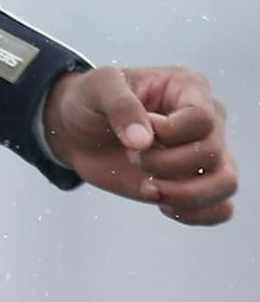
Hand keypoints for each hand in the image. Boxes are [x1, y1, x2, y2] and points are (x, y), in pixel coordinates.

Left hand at [42, 66, 235, 224]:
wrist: (76, 131)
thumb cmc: (91, 100)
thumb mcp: (96, 87)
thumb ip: (120, 106)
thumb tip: (143, 141)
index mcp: (189, 88)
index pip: (202, 119)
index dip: (169, 134)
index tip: (133, 135)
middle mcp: (207, 120)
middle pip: (211, 153)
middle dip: (164, 163)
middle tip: (130, 156)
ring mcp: (203, 154)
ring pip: (226, 183)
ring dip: (185, 194)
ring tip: (147, 187)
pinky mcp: (194, 183)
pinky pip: (220, 208)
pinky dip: (195, 214)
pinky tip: (161, 205)